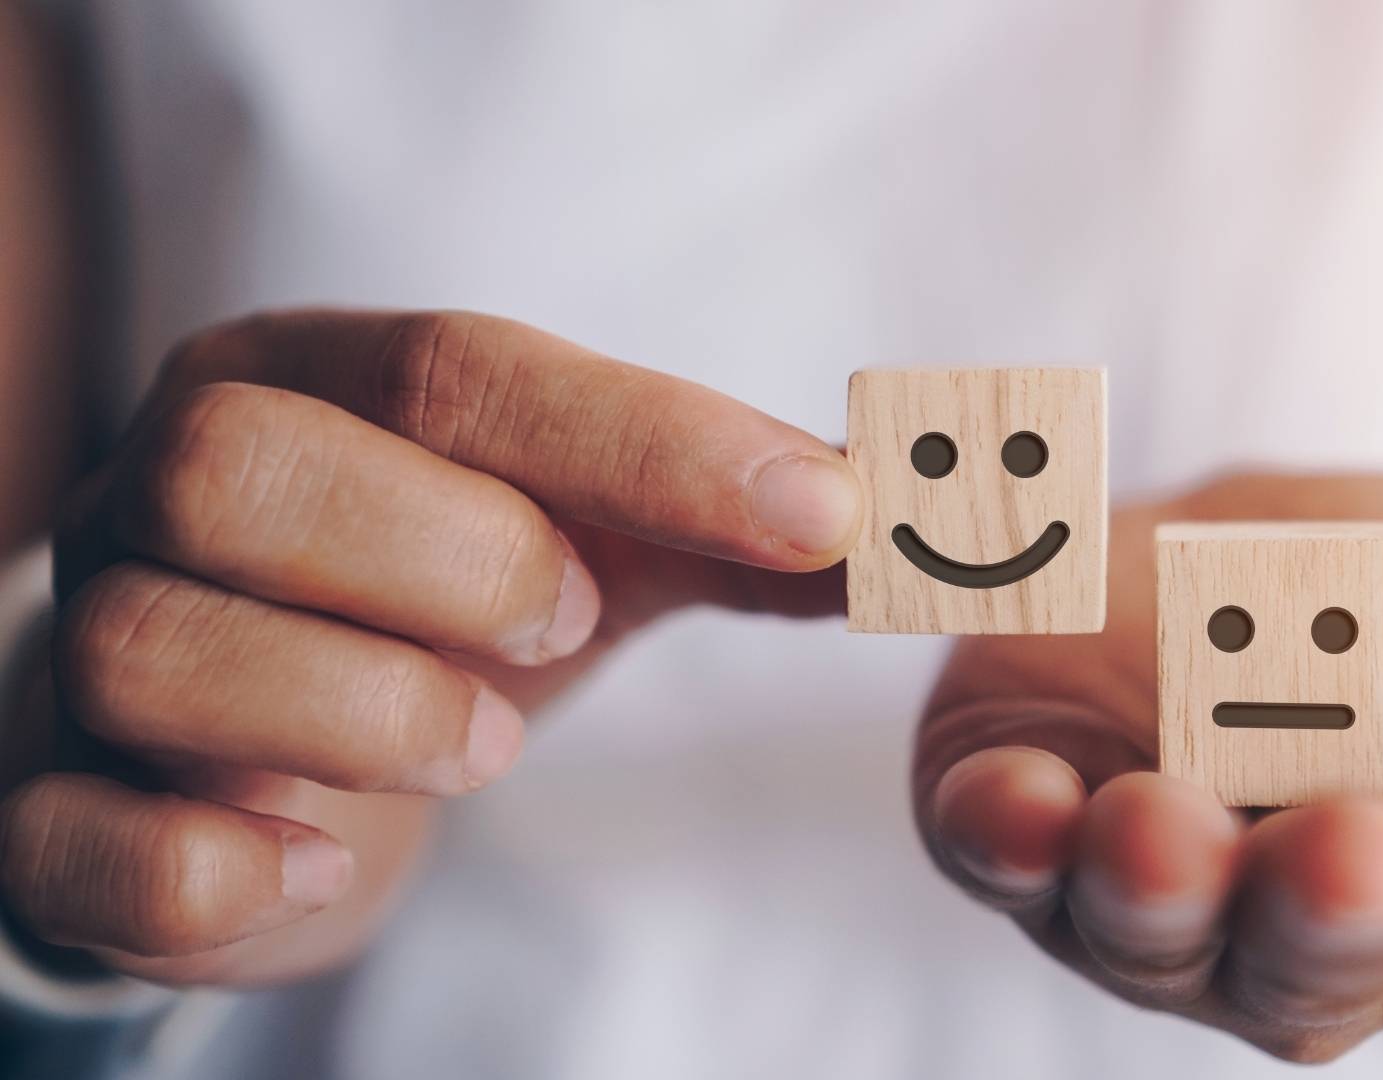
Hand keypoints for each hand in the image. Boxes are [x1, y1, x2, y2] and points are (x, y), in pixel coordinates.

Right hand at [0, 310, 860, 984]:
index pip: (455, 367)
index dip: (646, 440)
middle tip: (566, 627)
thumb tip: (909, 519)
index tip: (821, 516)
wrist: (262, 741)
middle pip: (246, 465)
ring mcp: (93, 650)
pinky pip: (75, 835)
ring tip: (477, 745)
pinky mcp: (63, 812)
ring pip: (155, 644)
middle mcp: (165, 491)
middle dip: (447, 553)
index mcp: (305, 384)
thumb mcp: (594, 538)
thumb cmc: (440, 610)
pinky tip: (321, 860)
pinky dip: (211, 862)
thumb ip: (739, 527)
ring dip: (361, 706)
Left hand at [913, 473, 1382, 1061]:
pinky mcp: (1026, 825)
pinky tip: (1010, 797)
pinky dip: (1001, 829)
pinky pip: (1000, 848)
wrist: (1269, 550)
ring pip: (1155, 926)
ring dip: (1155, 885)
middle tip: (1361, 850)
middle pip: (1325, 955)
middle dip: (1340, 908)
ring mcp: (1158, 893)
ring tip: (1159, 826)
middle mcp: (1308, 927)